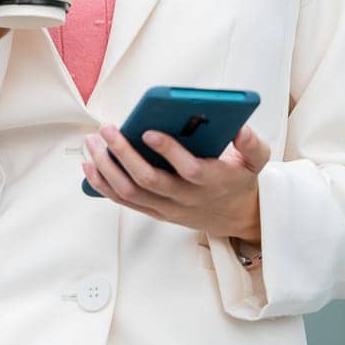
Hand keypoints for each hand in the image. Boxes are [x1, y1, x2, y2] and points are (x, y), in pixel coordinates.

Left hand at [81, 122, 271, 242]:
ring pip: (130, 192)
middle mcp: (186, 198)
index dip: (168, 151)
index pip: (189, 170)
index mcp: (211, 182)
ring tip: (93, 142)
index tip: (149, 130)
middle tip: (107, 130)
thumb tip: (240, 126)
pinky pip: (123, 201)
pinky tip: (89, 165)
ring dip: (107, 168)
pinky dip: (102, 184)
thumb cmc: (239, 180)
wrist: (235, 217)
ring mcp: (167, 208)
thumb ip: (252, 143)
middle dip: (124, 154)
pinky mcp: (154, 212)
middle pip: (149, 181)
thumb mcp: (256, 161)